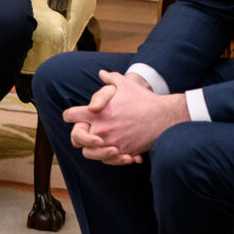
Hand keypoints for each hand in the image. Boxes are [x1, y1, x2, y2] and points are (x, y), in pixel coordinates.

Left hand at [64, 71, 189, 164]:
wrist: (164, 117)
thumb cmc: (144, 99)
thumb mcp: (125, 84)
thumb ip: (110, 78)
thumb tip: (101, 73)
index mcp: (97, 113)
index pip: (70, 115)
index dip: (70, 115)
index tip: (74, 116)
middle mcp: (101, 129)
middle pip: (76, 138)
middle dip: (78, 135)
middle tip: (85, 132)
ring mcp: (111, 143)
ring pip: (89, 153)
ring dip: (92, 148)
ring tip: (99, 143)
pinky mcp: (123, 153)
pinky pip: (108, 159)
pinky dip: (109, 156)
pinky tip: (114, 150)